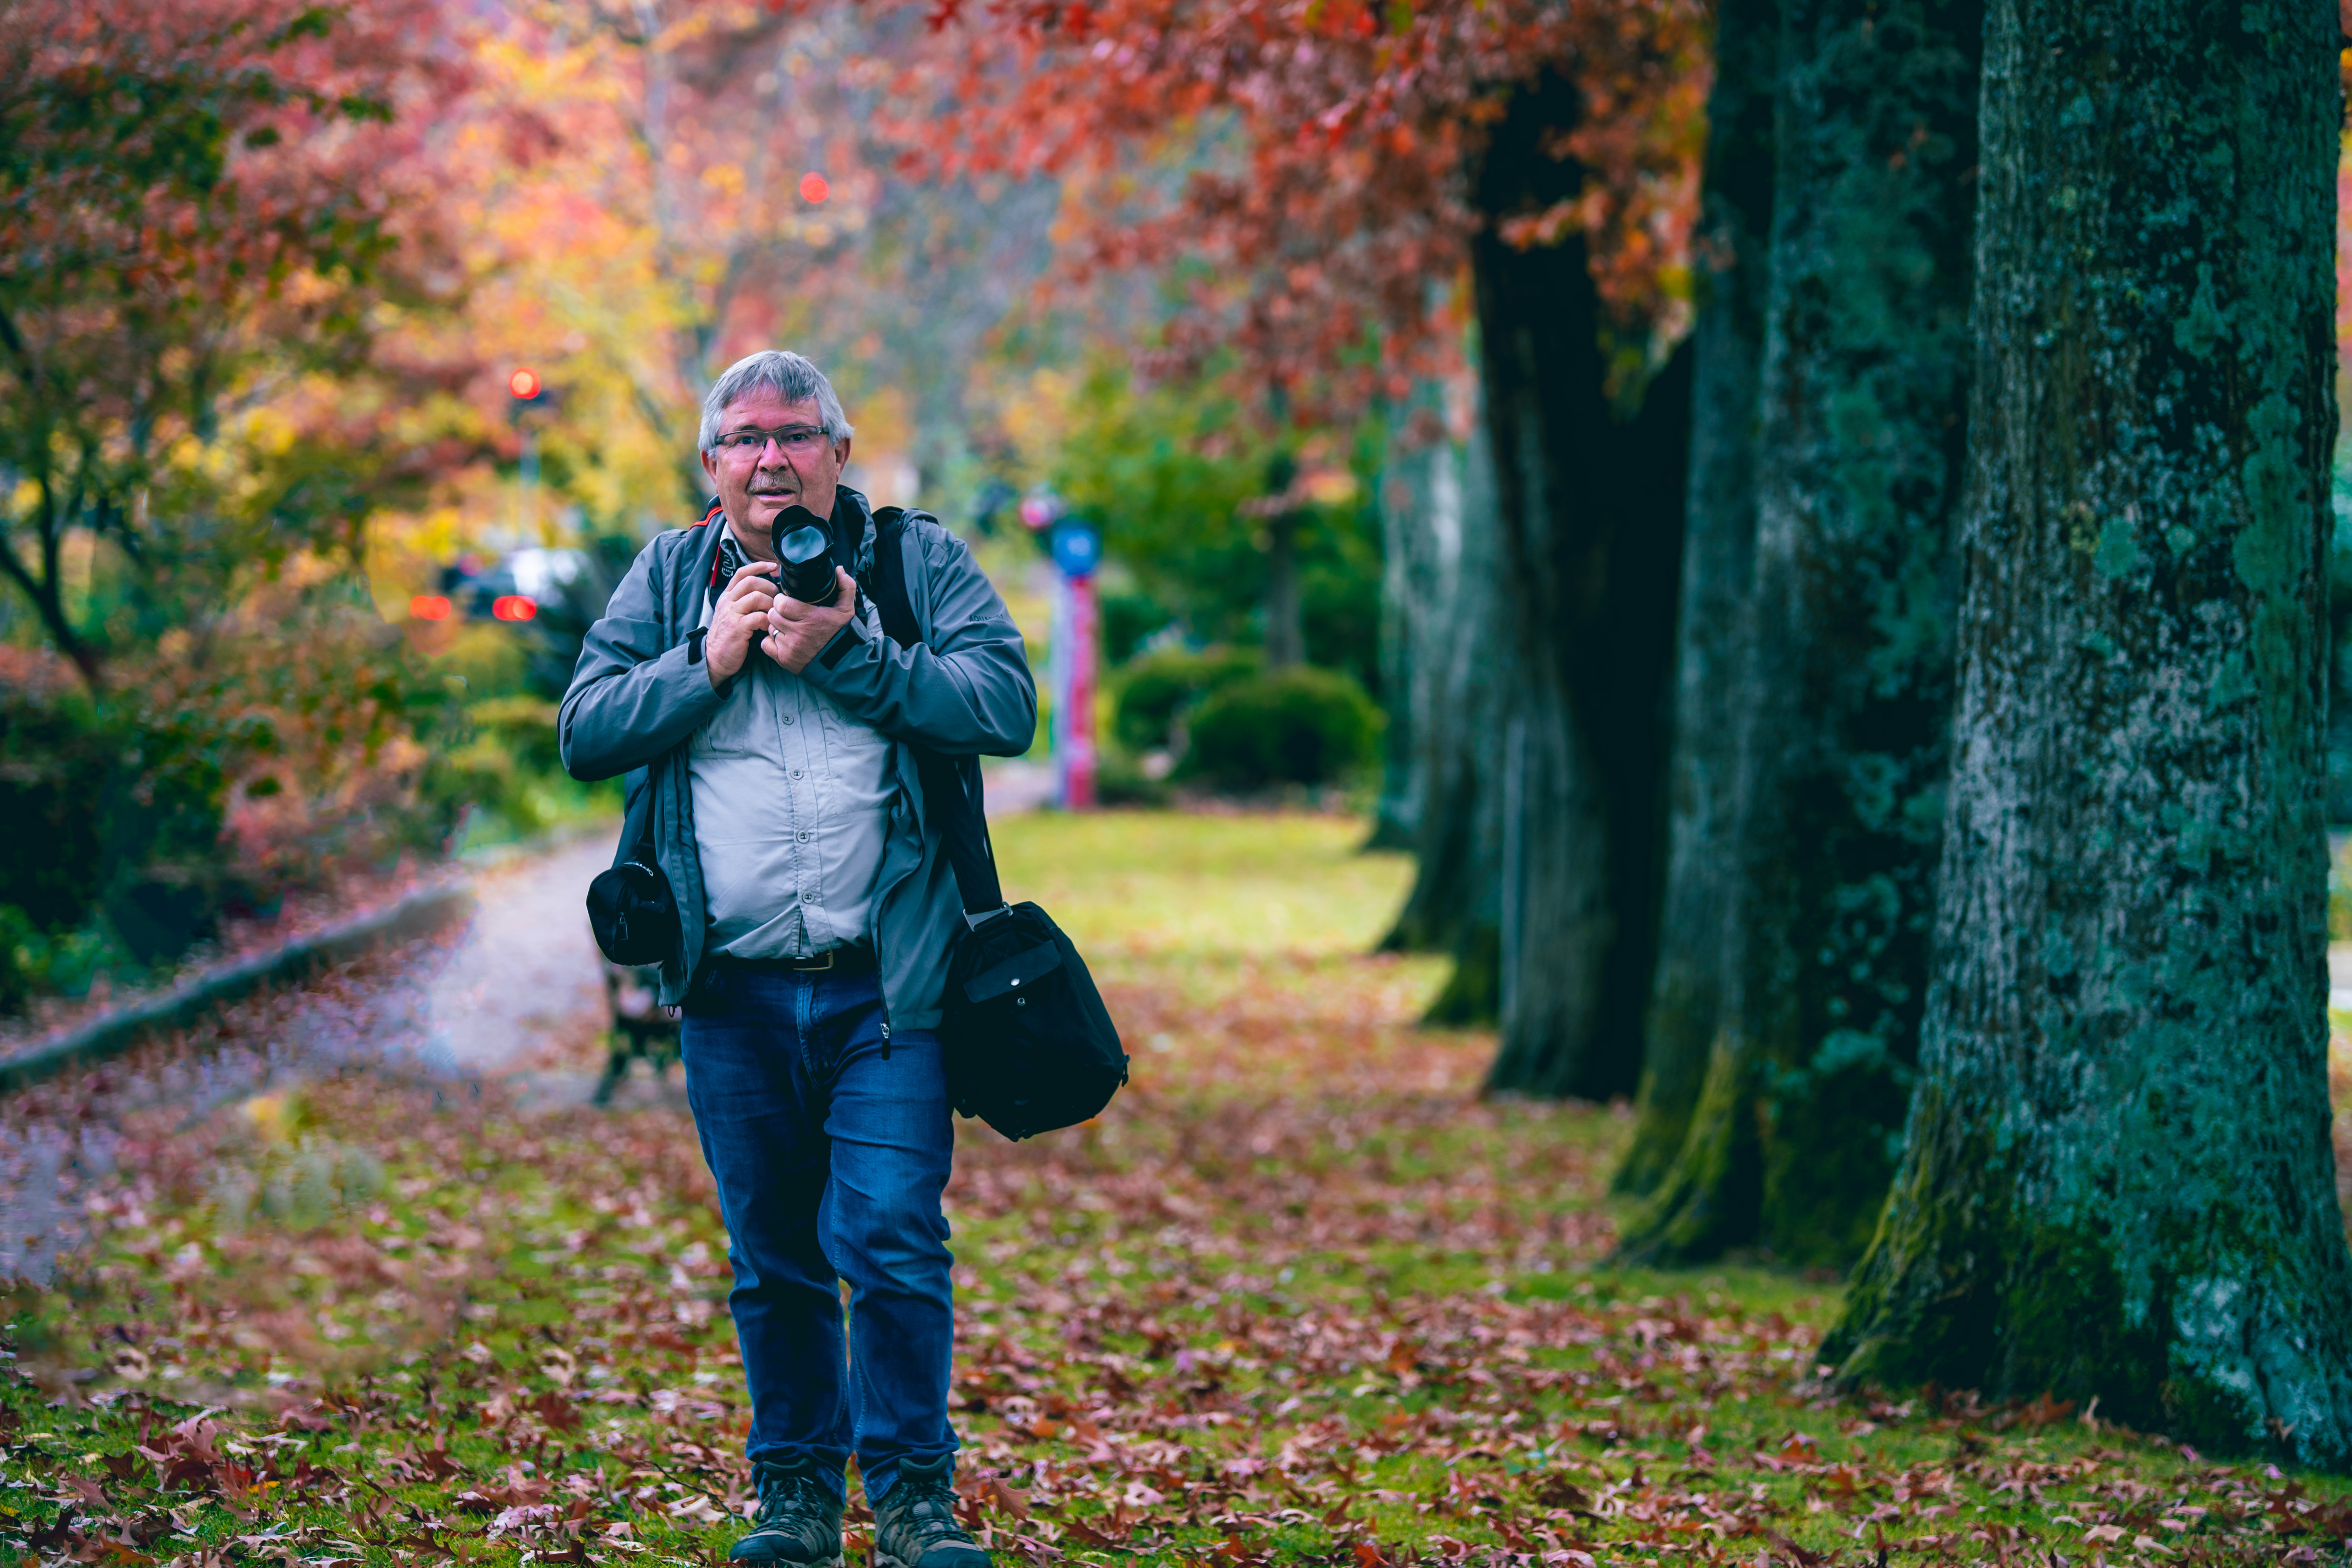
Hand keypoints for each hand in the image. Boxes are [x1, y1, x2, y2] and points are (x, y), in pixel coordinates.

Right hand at [706, 561, 778, 686]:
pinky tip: (769, 626)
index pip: (741, 573)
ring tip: (774, 614)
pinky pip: (758, 617)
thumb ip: (744, 602)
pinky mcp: (738, 628)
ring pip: (757, 597)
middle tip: (777, 598)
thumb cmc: (728, 636)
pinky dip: (768, 620)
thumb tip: (766, 591)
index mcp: (727, 596)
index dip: (758, 566)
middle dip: (769, 587)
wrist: (714, 658)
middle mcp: (728, 602)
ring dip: (771, 604)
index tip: (772, 566)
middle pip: (751, 582)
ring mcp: (732, 614)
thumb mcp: (732, 614)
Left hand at [762, 567, 859, 672]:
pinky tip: (782, 639)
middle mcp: (798, 633)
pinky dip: (771, 641)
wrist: (842, 663)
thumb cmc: (841, 634)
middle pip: (772, 615)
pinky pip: (765, 644)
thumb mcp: (847, 609)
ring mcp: (790, 647)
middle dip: (777, 612)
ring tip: (786, 626)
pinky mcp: (784, 659)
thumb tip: (839, 569)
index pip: (780, 604)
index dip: (781, 600)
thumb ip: (845, 587)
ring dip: (775, 626)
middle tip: (786, 613)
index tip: (785, 601)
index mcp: (810, 618)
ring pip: (769, 628)